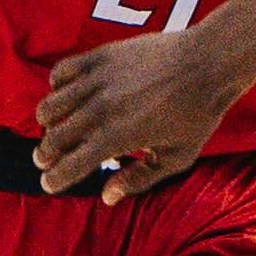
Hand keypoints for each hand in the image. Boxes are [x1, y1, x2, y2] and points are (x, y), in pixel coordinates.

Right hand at [32, 23, 241, 199]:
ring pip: (49, 107)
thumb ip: (139, 179)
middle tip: (48, 159)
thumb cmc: (198, 114)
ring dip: (47, 123)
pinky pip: (60, 72)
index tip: (51, 184)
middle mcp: (101, 110)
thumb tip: (107, 197)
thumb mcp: (176, 157)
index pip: (68, 168)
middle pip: (52, 140)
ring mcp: (98, 81)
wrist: (209, 63)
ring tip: (57, 128)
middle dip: (46, 155)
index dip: (54, 181)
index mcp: (118, 139)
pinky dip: (57, 87)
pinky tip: (69, 94)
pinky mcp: (100, 57)